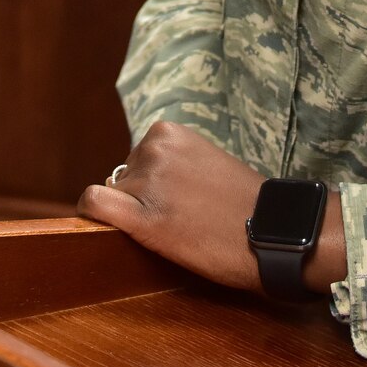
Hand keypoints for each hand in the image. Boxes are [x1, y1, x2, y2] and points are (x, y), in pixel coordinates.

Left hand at [76, 121, 345, 294]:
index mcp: (170, 132)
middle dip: (141, 199)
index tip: (171, 201)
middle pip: (124, 178)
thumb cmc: (248, 205)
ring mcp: (148, 181)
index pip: (138, 158)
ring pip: (113, 196)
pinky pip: (95, 205)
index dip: (150, 184)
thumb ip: (175, 163)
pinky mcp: (143, 218)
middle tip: (176, 220)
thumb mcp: (208, 162)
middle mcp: (154, 149)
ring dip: (132, 215)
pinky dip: (91, 214)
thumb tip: (140, 180)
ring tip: (171, 231)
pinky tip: (100, 226)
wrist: (275, 233)